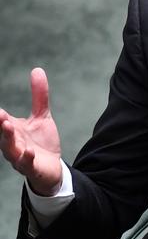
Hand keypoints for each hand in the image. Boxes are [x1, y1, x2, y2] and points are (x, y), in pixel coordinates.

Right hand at [0, 68, 61, 195]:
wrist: (51, 168)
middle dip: (0, 123)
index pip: (0, 119)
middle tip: (0, 114)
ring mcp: (20, 156)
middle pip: (3, 133)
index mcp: (12, 130)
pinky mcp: (32, 167)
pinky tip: (28, 151)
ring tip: (8, 125)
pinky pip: (26, 164)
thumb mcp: (42, 116)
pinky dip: (26, 158)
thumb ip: (39, 96)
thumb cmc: (41, 142)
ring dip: (8, 138)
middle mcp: (12, 143)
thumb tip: (37, 69)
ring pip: (10, 148)